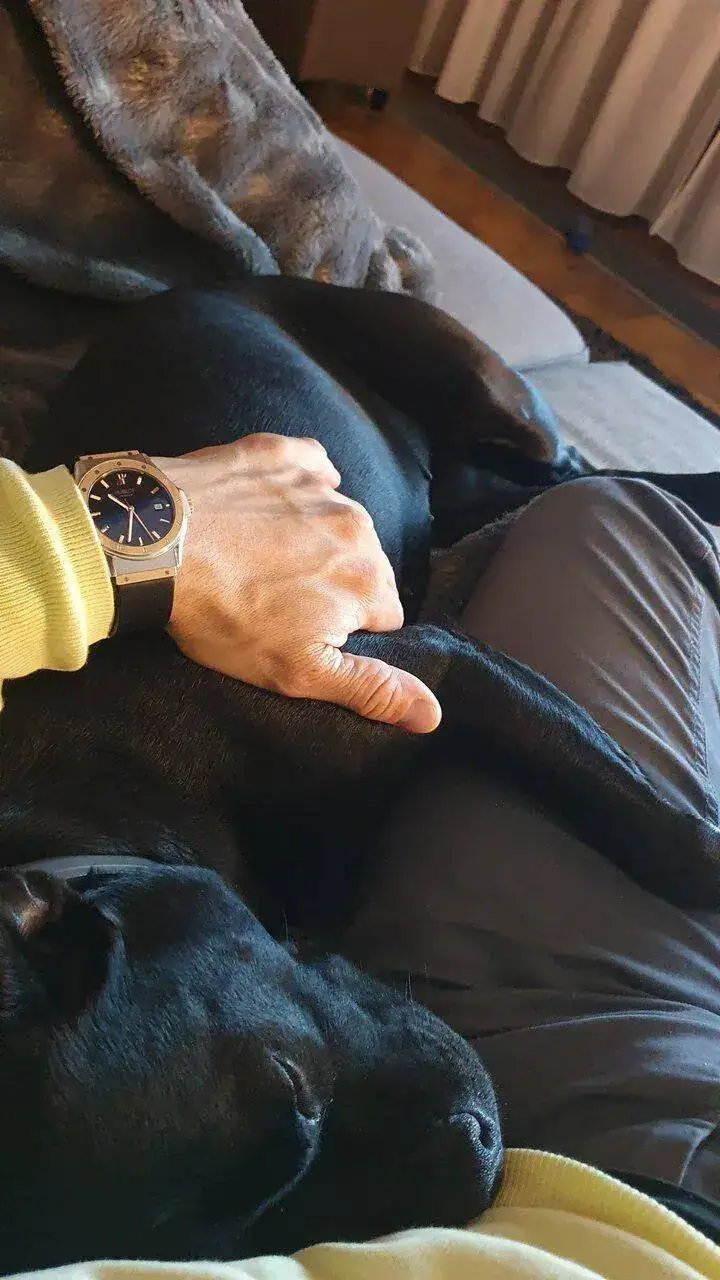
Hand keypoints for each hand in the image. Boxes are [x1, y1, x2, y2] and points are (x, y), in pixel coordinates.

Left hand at [155, 436, 440, 733]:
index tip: (304, 633)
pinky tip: (262, 506)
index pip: (385, 614)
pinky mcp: (280, 454)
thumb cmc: (223, 615)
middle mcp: (357, 527)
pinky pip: (309, 466)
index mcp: (367, 582)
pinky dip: (295, 486)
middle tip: (275, 598)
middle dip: (332, 582)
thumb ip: (372, 689)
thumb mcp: (299, 672)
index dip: (346, 630)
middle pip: (364, 564)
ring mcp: (318, 486)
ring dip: (312, 538)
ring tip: (258, 558)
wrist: (152, 545)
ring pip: (337, 519)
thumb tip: (433, 714)